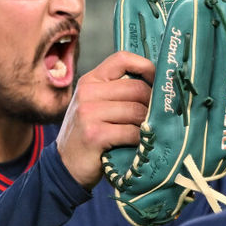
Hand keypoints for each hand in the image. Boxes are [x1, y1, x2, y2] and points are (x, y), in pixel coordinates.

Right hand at [56, 51, 154, 187]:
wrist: (66, 166)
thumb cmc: (90, 134)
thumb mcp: (97, 106)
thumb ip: (118, 93)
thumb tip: (157, 86)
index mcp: (90, 81)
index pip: (122, 59)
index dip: (146, 67)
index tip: (159, 82)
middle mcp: (87, 92)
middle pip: (137, 88)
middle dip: (152, 105)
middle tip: (155, 119)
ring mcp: (88, 113)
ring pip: (137, 111)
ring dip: (146, 125)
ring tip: (145, 134)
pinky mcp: (94, 134)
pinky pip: (131, 132)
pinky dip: (139, 140)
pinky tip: (136, 146)